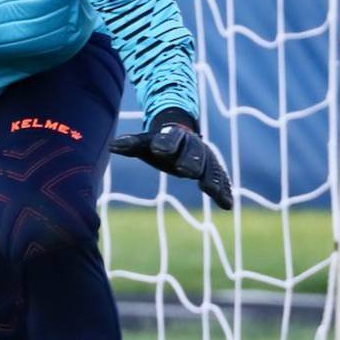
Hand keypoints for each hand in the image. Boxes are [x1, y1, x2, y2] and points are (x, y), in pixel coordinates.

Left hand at [109, 121, 233, 209]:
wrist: (180, 134)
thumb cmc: (157, 143)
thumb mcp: (143, 144)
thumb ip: (130, 144)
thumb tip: (112, 146)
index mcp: (174, 136)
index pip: (170, 138)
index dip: (165, 144)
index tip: (159, 150)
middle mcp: (194, 144)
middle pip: (194, 152)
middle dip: (190, 160)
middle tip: (186, 171)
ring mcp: (206, 157)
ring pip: (211, 167)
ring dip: (212, 179)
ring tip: (212, 192)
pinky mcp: (214, 169)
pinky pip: (221, 179)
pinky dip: (224, 191)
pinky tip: (227, 205)